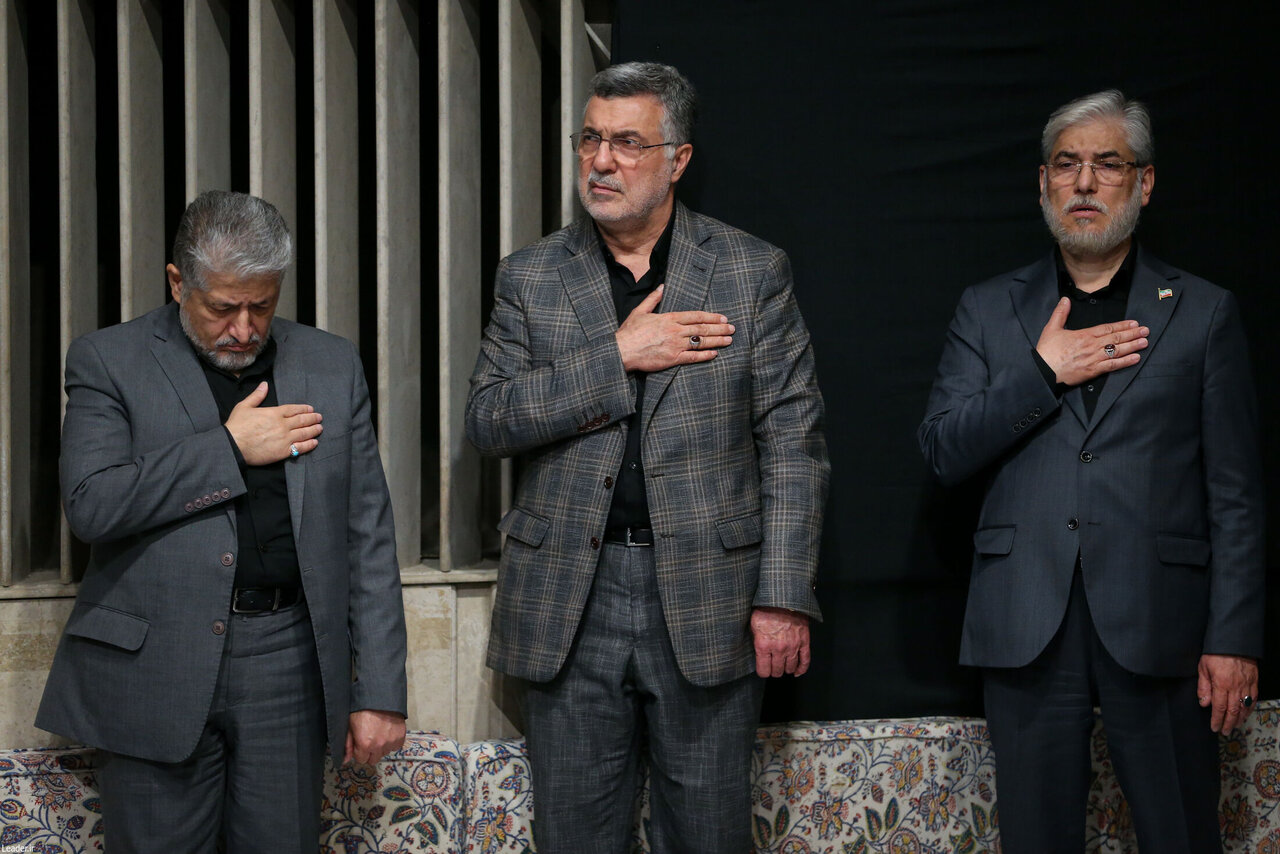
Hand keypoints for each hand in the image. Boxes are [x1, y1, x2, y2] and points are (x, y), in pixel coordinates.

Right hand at [224, 381, 323, 464]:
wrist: (233, 445)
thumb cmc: (236, 426)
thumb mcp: (244, 406)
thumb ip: (257, 395)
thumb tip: (264, 384)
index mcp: (274, 413)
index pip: (294, 409)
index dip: (304, 409)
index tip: (311, 409)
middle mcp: (282, 425)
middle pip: (302, 420)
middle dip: (312, 418)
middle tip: (319, 418)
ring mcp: (284, 438)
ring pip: (304, 433)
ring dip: (314, 430)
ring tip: (320, 428)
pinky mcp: (283, 452)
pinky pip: (300, 447)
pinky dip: (309, 444)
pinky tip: (314, 442)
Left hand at [344, 709, 406, 764]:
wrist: (380, 696)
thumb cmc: (363, 708)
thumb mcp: (350, 725)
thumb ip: (348, 745)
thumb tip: (345, 760)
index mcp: (364, 744)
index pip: (361, 760)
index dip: (359, 751)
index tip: (360, 743)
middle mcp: (379, 746)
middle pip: (373, 760)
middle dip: (370, 752)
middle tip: (370, 739)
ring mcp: (391, 741)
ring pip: (385, 753)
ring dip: (381, 747)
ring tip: (379, 733)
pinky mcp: (401, 736)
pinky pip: (395, 746)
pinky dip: (392, 742)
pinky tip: (387, 733)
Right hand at [615, 284, 735, 371]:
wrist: (622, 351)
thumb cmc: (629, 332)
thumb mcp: (640, 311)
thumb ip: (653, 298)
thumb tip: (662, 287)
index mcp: (669, 318)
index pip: (695, 316)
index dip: (711, 317)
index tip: (723, 317)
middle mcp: (675, 331)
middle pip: (702, 328)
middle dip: (719, 328)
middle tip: (732, 328)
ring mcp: (675, 345)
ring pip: (701, 342)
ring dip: (717, 340)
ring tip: (729, 340)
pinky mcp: (673, 359)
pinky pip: (693, 357)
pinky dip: (705, 355)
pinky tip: (715, 354)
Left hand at [751, 607, 810, 677]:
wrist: (783, 598)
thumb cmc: (765, 609)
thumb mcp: (753, 624)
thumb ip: (755, 640)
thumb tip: (755, 651)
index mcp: (763, 645)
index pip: (763, 670)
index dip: (763, 671)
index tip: (763, 669)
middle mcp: (778, 649)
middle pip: (777, 671)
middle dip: (774, 671)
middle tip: (772, 667)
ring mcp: (793, 646)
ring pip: (790, 667)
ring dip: (786, 669)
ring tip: (783, 666)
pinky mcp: (804, 642)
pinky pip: (805, 660)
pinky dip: (802, 669)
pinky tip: (797, 672)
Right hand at [1036, 297, 1147, 385]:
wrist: (1043, 370)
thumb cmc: (1047, 351)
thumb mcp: (1051, 328)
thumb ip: (1060, 313)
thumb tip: (1065, 300)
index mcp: (1084, 335)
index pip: (1107, 328)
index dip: (1122, 325)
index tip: (1133, 323)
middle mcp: (1092, 346)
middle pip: (1116, 338)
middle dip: (1132, 334)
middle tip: (1145, 331)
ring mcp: (1094, 358)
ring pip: (1117, 351)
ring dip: (1133, 346)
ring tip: (1144, 342)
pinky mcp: (1093, 370)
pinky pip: (1112, 365)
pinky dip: (1125, 362)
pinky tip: (1135, 358)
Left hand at [1198, 654, 1258, 733]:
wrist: (1234, 641)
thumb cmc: (1216, 653)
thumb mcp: (1203, 667)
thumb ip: (1203, 687)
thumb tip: (1204, 703)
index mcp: (1221, 683)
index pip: (1219, 707)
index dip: (1217, 720)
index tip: (1214, 727)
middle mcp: (1235, 686)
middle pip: (1233, 710)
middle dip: (1228, 723)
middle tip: (1225, 732)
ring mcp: (1246, 684)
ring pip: (1244, 707)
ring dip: (1239, 718)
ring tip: (1235, 726)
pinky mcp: (1254, 681)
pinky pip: (1253, 698)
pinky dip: (1249, 708)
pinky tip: (1245, 713)